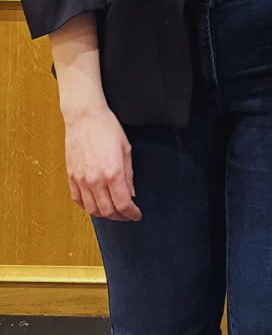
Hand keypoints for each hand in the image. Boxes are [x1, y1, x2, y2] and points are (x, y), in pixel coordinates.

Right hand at [63, 104, 140, 221]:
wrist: (85, 117)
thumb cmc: (108, 128)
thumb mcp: (126, 149)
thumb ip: (128, 175)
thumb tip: (130, 194)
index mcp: (113, 172)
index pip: (123, 204)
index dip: (131, 213)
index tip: (136, 215)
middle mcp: (95, 180)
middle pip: (107, 210)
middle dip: (120, 217)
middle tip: (127, 215)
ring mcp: (81, 179)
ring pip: (92, 209)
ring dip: (104, 214)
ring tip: (113, 211)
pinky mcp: (71, 176)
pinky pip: (78, 200)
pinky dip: (87, 206)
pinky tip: (95, 204)